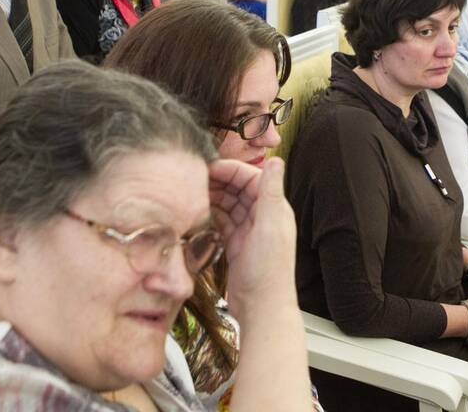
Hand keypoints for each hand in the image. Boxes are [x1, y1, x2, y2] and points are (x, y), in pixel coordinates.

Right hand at [209, 157, 297, 316]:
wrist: (262, 308)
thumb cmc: (269, 270)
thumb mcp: (270, 226)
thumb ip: (271, 192)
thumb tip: (276, 159)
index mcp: (274, 208)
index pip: (251, 178)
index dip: (230, 170)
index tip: (208, 167)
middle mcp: (263, 217)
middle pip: (238, 190)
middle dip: (218, 182)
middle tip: (193, 180)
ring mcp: (249, 232)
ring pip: (229, 205)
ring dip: (213, 198)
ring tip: (191, 194)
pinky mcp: (237, 245)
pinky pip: (223, 223)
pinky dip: (211, 215)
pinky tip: (197, 213)